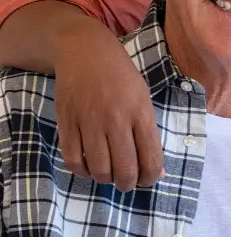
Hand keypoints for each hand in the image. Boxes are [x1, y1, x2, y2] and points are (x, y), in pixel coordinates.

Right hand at [54, 19, 163, 190]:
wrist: (85, 51)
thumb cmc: (121, 77)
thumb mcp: (144, 99)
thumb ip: (149, 134)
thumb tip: (157, 170)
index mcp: (141, 113)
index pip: (151, 159)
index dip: (151, 178)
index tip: (148, 179)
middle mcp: (116, 120)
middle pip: (124, 170)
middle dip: (128, 184)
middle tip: (127, 183)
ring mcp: (90, 122)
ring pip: (99, 169)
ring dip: (105, 180)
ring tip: (109, 175)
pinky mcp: (67, 122)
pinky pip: (73, 159)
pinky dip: (82, 171)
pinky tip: (89, 167)